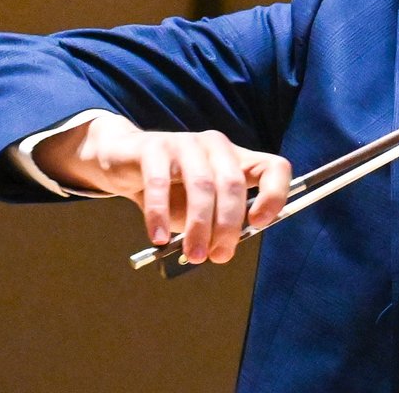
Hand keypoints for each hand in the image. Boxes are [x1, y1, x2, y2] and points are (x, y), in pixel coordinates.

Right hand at [33, 112, 291, 263]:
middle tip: (218, 255)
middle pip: (234, 183)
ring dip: (199, 225)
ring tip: (193, 254)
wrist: (124, 161)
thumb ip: (216, 224)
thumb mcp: (201, 209)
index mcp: (238, 160)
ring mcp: (186, 143)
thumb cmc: (171, 190)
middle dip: (228, 225)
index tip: (259, 223)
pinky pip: (160, 183)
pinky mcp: (154, 147)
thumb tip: (223, 250)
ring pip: (202, 185)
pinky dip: (160, 214)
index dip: (275, 194)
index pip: (274, 168)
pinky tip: (158, 238)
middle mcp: (217, 147)